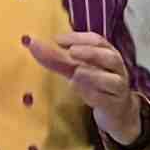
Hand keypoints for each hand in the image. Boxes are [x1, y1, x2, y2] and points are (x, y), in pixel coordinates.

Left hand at [27, 28, 149, 145]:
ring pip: (111, 80)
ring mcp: (118, 87)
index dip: (78, 38)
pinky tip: (81, 93)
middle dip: (91, 53)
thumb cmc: (95, 84)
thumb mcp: (74, 69)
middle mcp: (116, 68)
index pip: (97, 40)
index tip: (58, 40)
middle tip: (72, 52)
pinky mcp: (115, 105)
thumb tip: (31, 44)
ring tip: (76, 73)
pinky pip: (107, 99)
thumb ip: (55, 58)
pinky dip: (94, 95)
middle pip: (109, 57)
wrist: (116, 111)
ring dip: (93, 75)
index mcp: (107, 53)